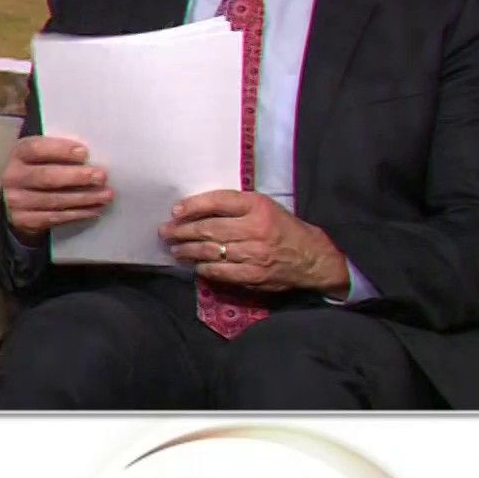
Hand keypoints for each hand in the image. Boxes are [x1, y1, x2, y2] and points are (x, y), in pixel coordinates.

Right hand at [0, 136, 111, 242]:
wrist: (17, 200)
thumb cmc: (39, 170)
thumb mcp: (42, 156)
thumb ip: (60, 152)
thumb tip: (93, 156)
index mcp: (18, 154)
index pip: (36, 149)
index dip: (60, 150)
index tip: (84, 153)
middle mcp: (13, 177)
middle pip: (46, 177)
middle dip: (77, 177)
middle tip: (101, 177)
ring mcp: (16, 201)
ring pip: (53, 200)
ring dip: (83, 198)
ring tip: (106, 195)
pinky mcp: (24, 220)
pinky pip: (54, 218)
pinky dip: (77, 214)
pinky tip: (94, 209)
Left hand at [159, 191, 350, 293]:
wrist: (312, 257)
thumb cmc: (283, 228)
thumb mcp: (265, 207)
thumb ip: (236, 207)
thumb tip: (197, 211)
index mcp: (258, 206)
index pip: (218, 202)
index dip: (193, 206)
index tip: (176, 211)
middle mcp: (255, 228)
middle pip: (209, 229)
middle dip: (182, 231)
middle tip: (166, 233)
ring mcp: (254, 254)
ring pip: (211, 251)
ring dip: (188, 251)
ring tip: (175, 250)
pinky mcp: (254, 275)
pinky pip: (221, 272)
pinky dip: (204, 269)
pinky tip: (195, 266)